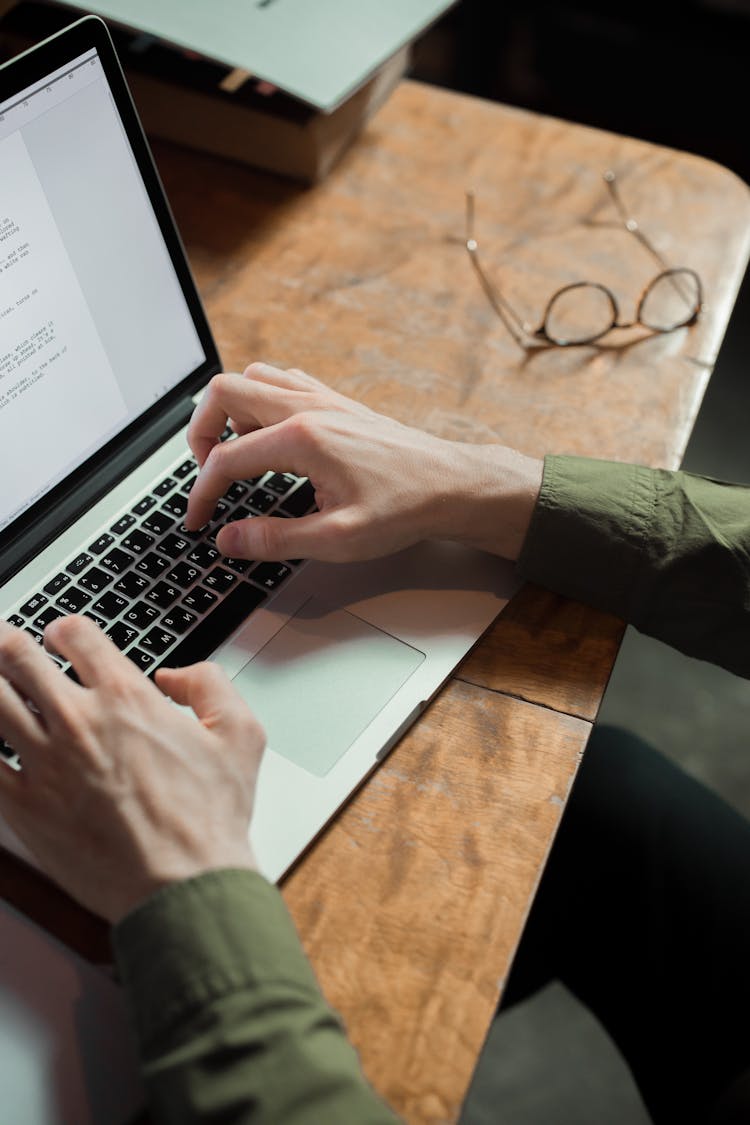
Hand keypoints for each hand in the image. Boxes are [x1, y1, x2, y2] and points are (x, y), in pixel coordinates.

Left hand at [0, 616, 262, 922]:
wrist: (183, 885)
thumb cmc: (210, 819)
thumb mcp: (241, 735)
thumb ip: (211, 686)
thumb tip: (178, 676)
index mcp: (127, 698)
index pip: (75, 635)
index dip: (63, 628)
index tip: (59, 637)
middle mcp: (79, 722)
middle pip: (16, 658)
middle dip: (7, 644)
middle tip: (5, 645)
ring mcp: (45, 764)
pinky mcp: (24, 808)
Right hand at [185, 363, 542, 563]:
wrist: (451, 484)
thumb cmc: (404, 508)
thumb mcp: (338, 538)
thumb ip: (275, 539)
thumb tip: (230, 540)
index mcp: (303, 438)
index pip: (226, 459)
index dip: (202, 494)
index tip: (200, 521)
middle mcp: (308, 407)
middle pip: (223, 391)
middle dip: (199, 432)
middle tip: (206, 474)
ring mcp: (322, 398)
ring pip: (251, 378)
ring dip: (229, 411)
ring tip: (234, 454)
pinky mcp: (335, 402)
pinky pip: (281, 382)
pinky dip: (260, 402)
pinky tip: (269, 437)